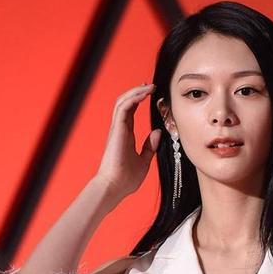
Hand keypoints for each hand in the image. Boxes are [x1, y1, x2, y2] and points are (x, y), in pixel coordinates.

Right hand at [97, 83, 162, 200]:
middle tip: (151, 86)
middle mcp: (120, 129)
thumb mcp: (144, 161)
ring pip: (123, 102)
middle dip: (137, 91)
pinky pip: (123, 108)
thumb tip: (157, 133)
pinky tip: (143, 94)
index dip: (138, 100)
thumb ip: (150, 147)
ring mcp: (117, 129)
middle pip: (125, 102)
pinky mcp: (116, 131)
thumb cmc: (126, 179)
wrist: (115, 187)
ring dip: (136, 92)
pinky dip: (133, 98)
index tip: (150, 93)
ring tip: (149, 87)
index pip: (130, 111)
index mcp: (125, 135)